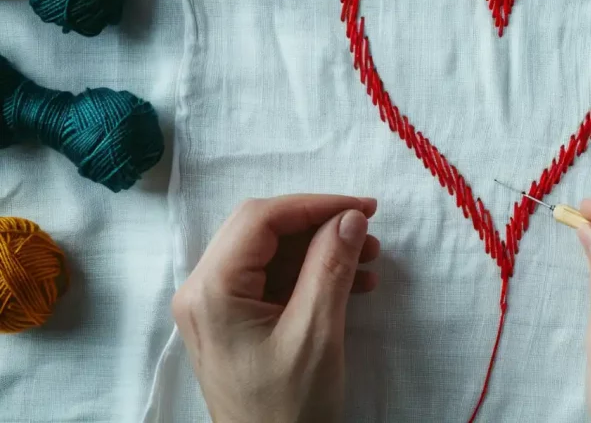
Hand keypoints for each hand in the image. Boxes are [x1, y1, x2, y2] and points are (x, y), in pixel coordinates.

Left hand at [171, 194, 380, 422]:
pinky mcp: (234, 322)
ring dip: (321, 249)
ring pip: (272, 253)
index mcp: (212, 290)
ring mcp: (216, 307)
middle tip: (367, 230)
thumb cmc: (289, 408)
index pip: (261, 219)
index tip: (364, 209)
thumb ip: (330, 267)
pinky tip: (354, 284)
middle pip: (263, 230)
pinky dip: (312, 275)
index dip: (315, 205)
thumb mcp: (316, 333)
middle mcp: (203, 291)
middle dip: (319, 225)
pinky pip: (273, 280)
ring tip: (370, 261)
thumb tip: (351, 216)